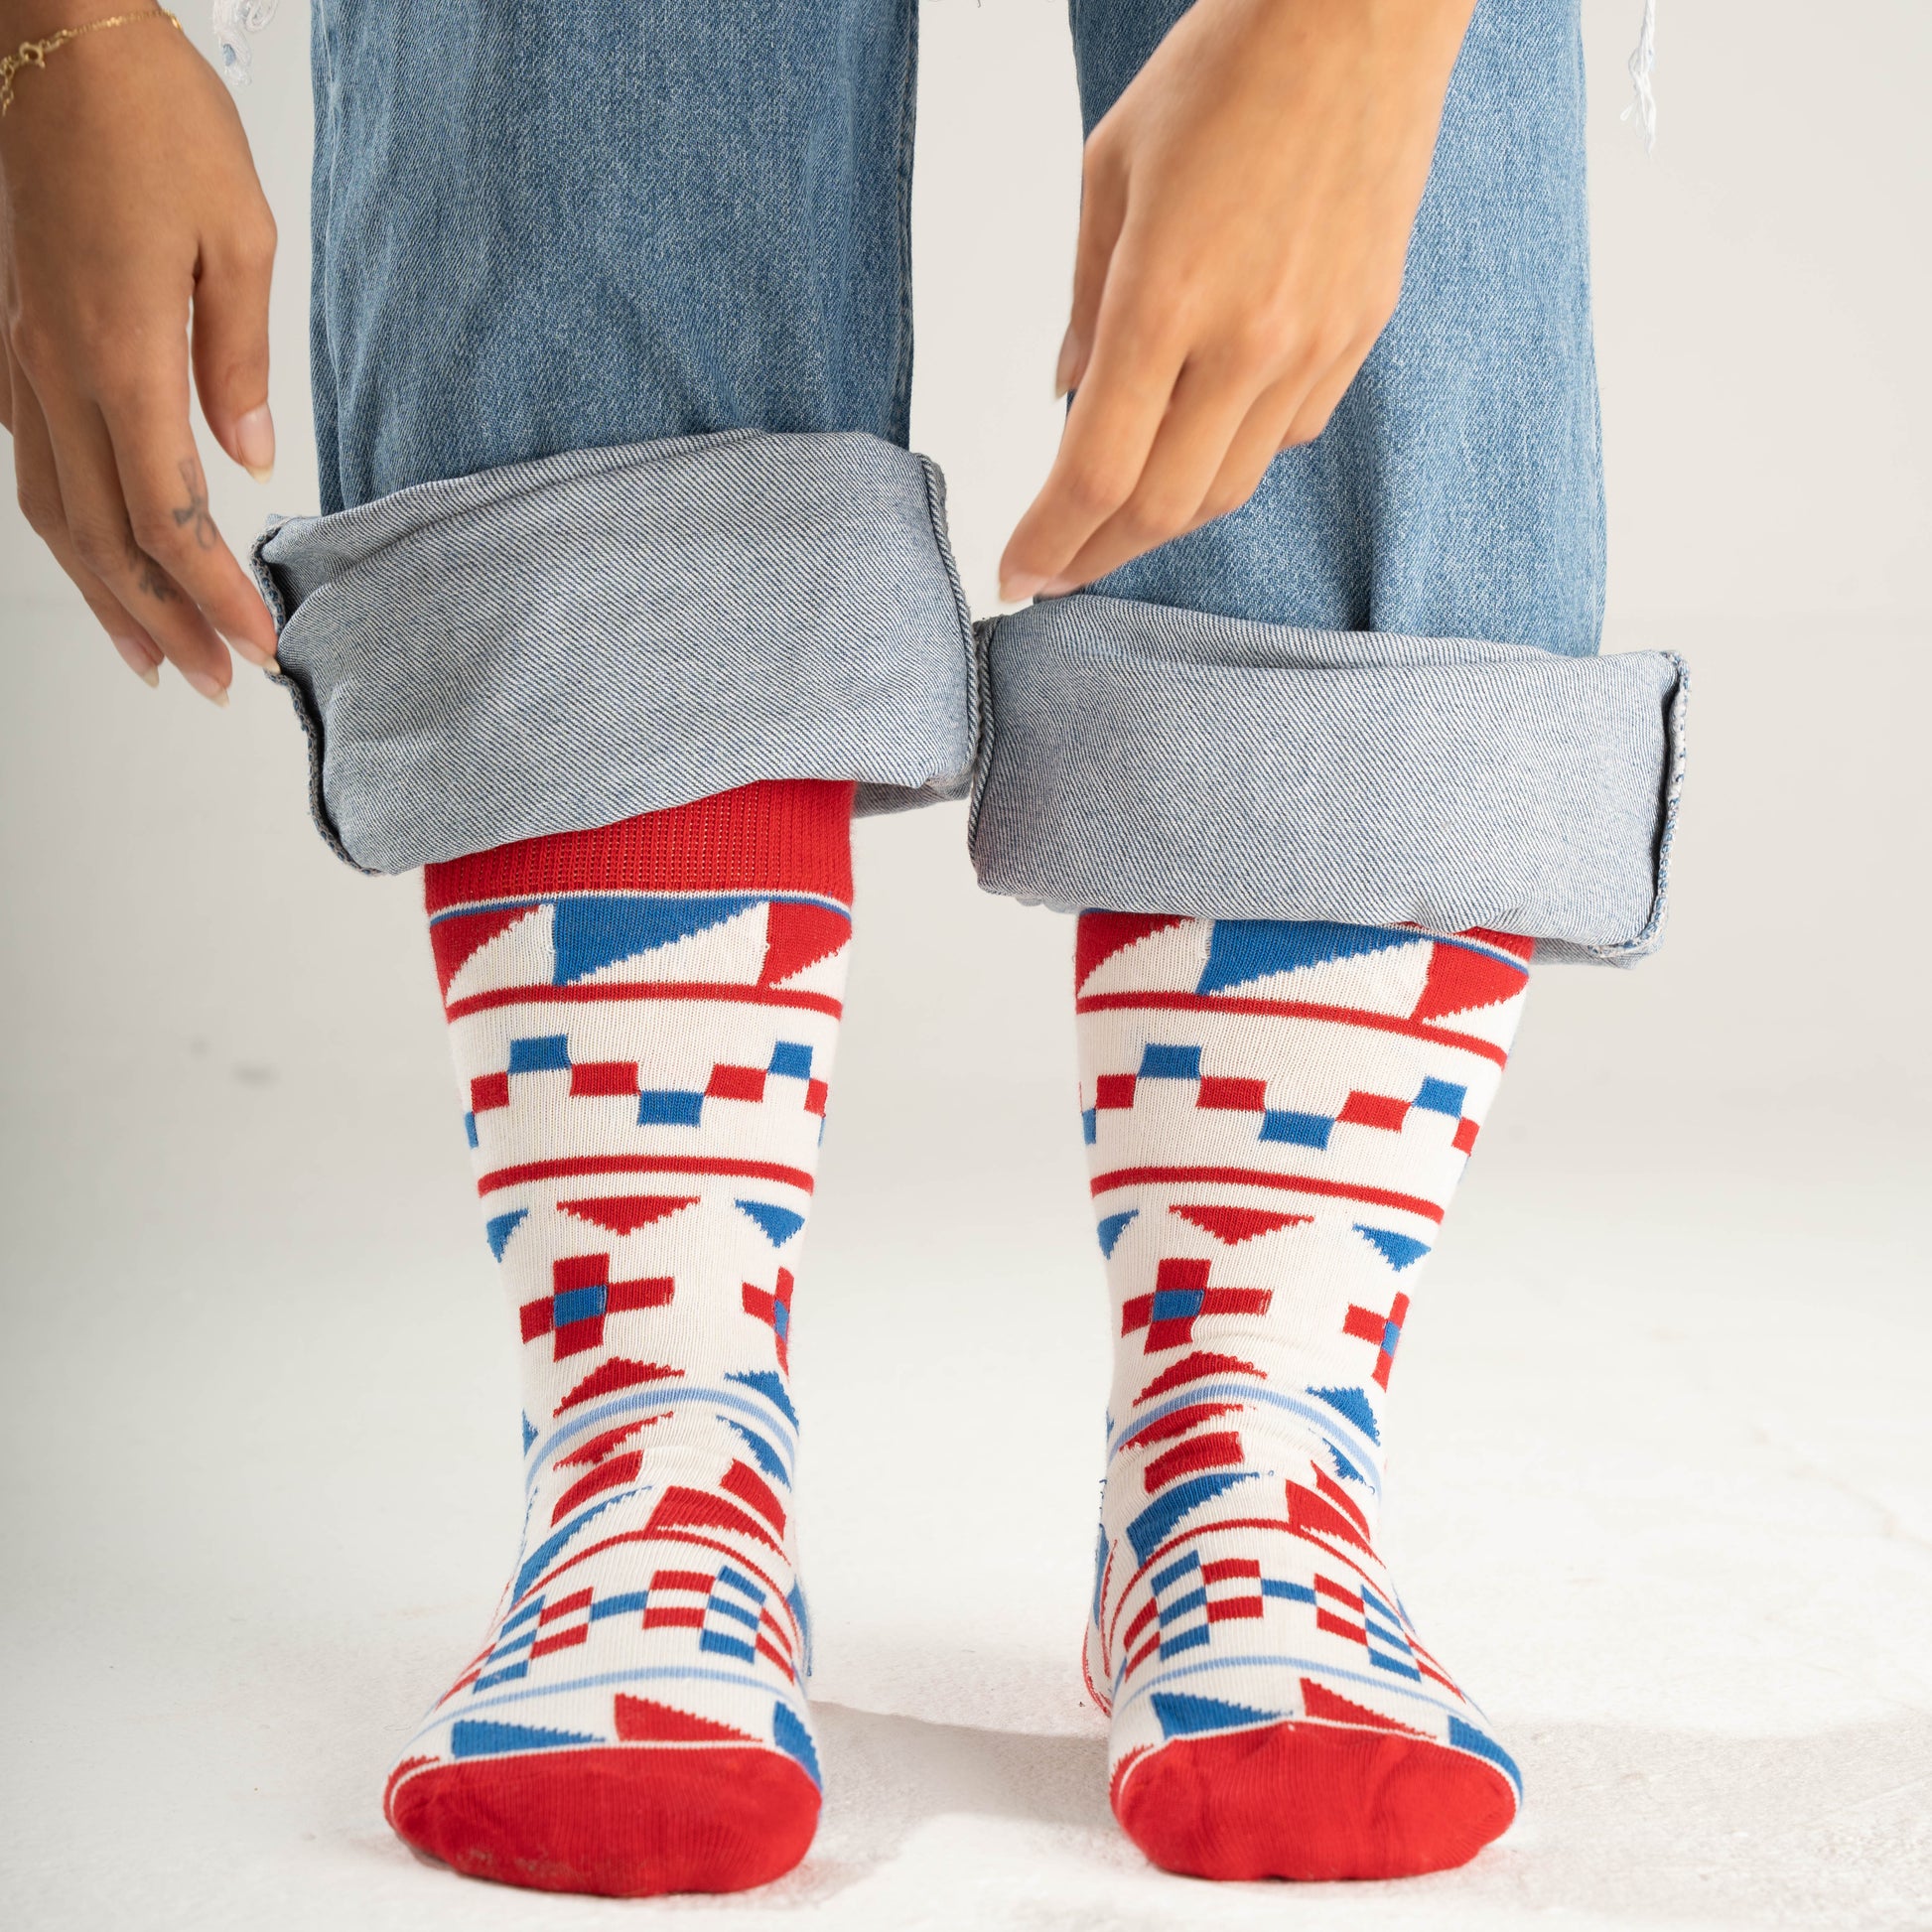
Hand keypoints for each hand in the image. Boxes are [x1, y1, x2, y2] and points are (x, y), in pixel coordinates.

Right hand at [1, 2, 279, 698]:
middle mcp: (52, 368)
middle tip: (217, 683)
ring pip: (54, 510)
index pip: (169, 515)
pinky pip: (31, 461)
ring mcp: (18, 356)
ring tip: (155, 658)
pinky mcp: (10, 337)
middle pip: (105, 536)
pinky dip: (68, 529)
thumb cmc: (150, 115)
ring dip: (106, 595)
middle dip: (164, 622)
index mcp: (117, 351)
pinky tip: (97, 559)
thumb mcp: (237, 233)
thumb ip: (240, 357)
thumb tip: (253, 458)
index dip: (215, 596)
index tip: (264, 647)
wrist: (49, 28)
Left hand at [999, 0, 1474, 602]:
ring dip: (1163, 520)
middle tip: (1057, 570)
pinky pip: (1285, 437)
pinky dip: (1228, 459)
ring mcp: (1314, 345)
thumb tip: (1066, 396)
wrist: (1361, 15)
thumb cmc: (1226, 72)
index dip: (1049, 541)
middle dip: (1098, 553)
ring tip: (1116, 522)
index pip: (1095, 471)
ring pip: (1228, 487)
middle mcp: (1247, 341)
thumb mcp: (1109, 173)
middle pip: (1161, 506)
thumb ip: (1082, 301)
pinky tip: (1195, 442)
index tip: (1017, 576)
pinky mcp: (1359, 335)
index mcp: (1165, 298)